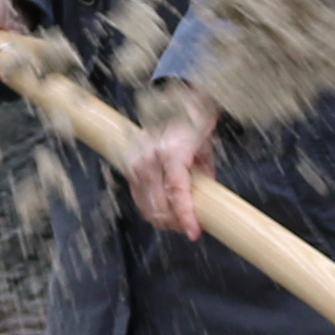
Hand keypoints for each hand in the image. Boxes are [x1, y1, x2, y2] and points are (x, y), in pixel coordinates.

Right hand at [127, 98, 219, 239]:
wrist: (172, 102)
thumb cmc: (192, 122)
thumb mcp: (206, 150)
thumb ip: (204, 178)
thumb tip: (206, 204)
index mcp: (171, 152)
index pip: (177, 193)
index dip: (185, 216)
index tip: (194, 232)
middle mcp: (149, 158)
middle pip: (159, 205)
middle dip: (176, 222)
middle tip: (191, 227)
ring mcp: (136, 162)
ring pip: (146, 206)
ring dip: (163, 219)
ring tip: (179, 221)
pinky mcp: (129, 166)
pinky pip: (138, 198)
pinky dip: (152, 209)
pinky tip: (165, 212)